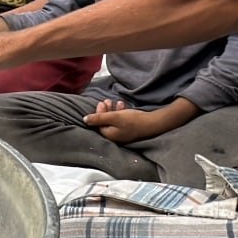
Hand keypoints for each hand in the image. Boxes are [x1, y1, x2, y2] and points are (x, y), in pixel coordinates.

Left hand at [85, 98, 199, 143]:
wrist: (153, 123)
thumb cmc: (133, 121)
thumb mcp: (114, 117)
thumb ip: (98, 118)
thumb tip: (84, 120)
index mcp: (109, 135)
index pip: (98, 124)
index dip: (98, 113)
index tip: (101, 103)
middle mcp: (115, 137)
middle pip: (105, 122)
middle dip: (104, 110)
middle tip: (106, 101)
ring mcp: (123, 133)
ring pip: (113, 120)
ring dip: (112, 110)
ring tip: (114, 101)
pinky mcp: (130, 129)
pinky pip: (121, 120)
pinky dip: (120, 112)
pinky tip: (122, 104)